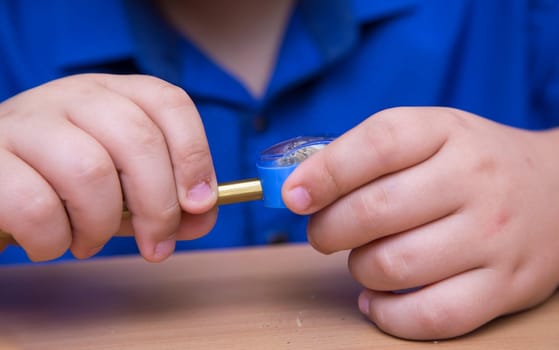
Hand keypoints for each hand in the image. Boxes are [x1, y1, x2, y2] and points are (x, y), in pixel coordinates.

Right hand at [0, 74, 216, 261]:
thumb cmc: (65, 183)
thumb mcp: (123, 187)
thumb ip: (165, 200)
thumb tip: (202, 218)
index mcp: (113, 94)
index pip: (170, 103)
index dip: (194, 156)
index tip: (200, 205)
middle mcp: (71, 96)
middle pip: (138, 139)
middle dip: (159, 206)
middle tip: (155, 245)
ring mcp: (26, 121)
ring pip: (89, 171)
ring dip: (100, 225)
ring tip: (88, 241)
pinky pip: (35, 205)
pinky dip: (54, 239)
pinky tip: (51, 241)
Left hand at [283, 107, 558, 338]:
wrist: (556, 191)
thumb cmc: (471, 163)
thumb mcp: (429, 136)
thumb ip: (365, 156)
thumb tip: (298, 189)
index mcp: (446, 133)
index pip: (377, 145)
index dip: (324, 173)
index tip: (292, 196)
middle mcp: (474, 180)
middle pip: (374, 211)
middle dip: (328, 230)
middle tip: (322, 233)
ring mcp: (493, 236)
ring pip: (393, 265)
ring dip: (358, 268)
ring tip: (363, 258)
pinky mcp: (506, 286)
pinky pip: (431, 314)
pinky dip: (388, 314)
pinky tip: (377, 299)